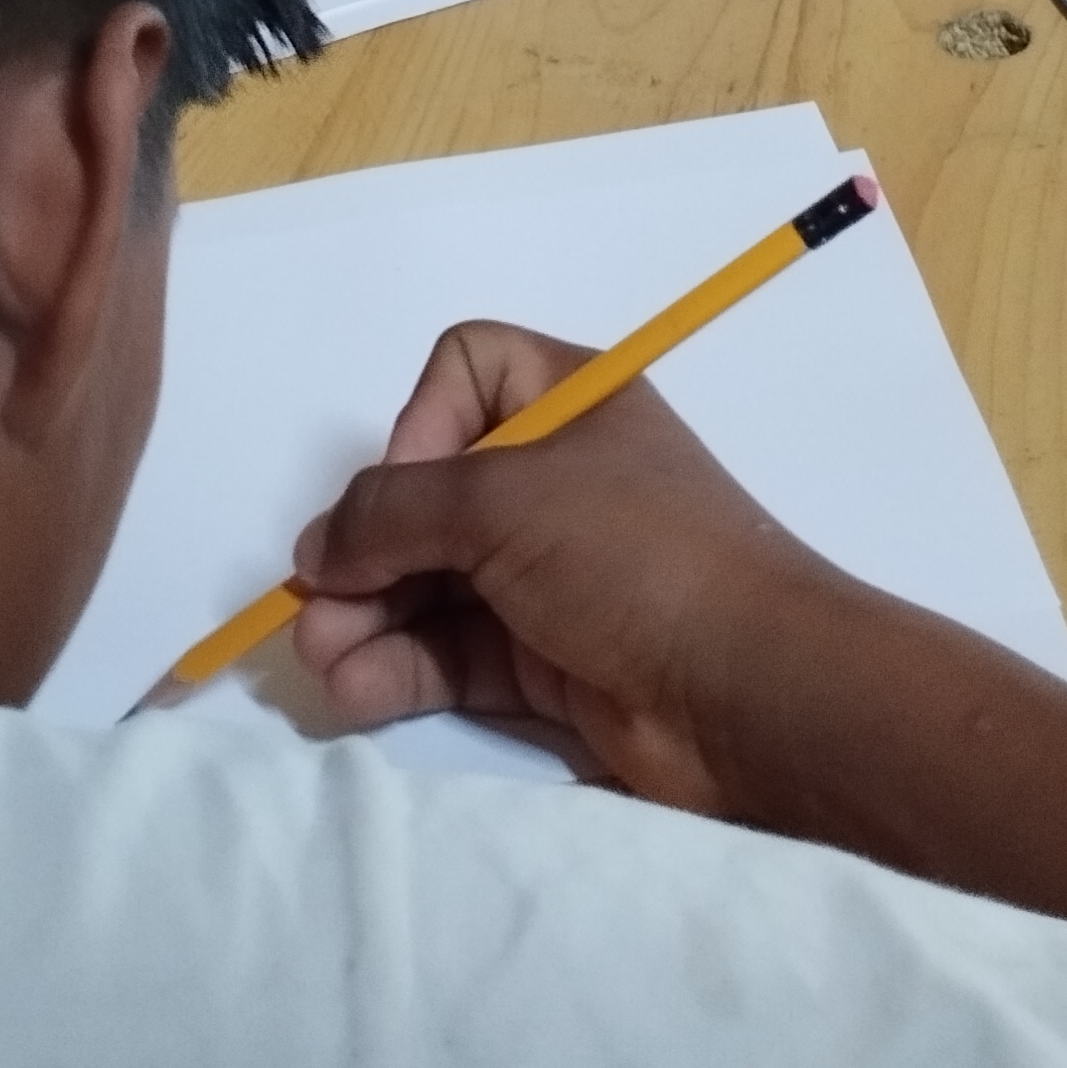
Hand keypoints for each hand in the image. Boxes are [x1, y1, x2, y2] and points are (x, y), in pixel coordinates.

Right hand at [289, 320, 834, 816]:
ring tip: (321, 661)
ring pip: (430, 583)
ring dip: (366, 618)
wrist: (749, 691)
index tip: (415, 482)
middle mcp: (556, 480)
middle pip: (428, 494)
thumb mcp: (503, 502)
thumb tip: (319, 552)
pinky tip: (353, 694)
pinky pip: (451, 654)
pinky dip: (397, 669)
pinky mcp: (547, 661)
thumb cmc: (632, 555)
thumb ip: (393, 513)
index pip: (465, 373)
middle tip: (317, 604)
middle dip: (365, 548)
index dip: (420, 422)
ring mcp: (551, 575)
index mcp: (570, 404)